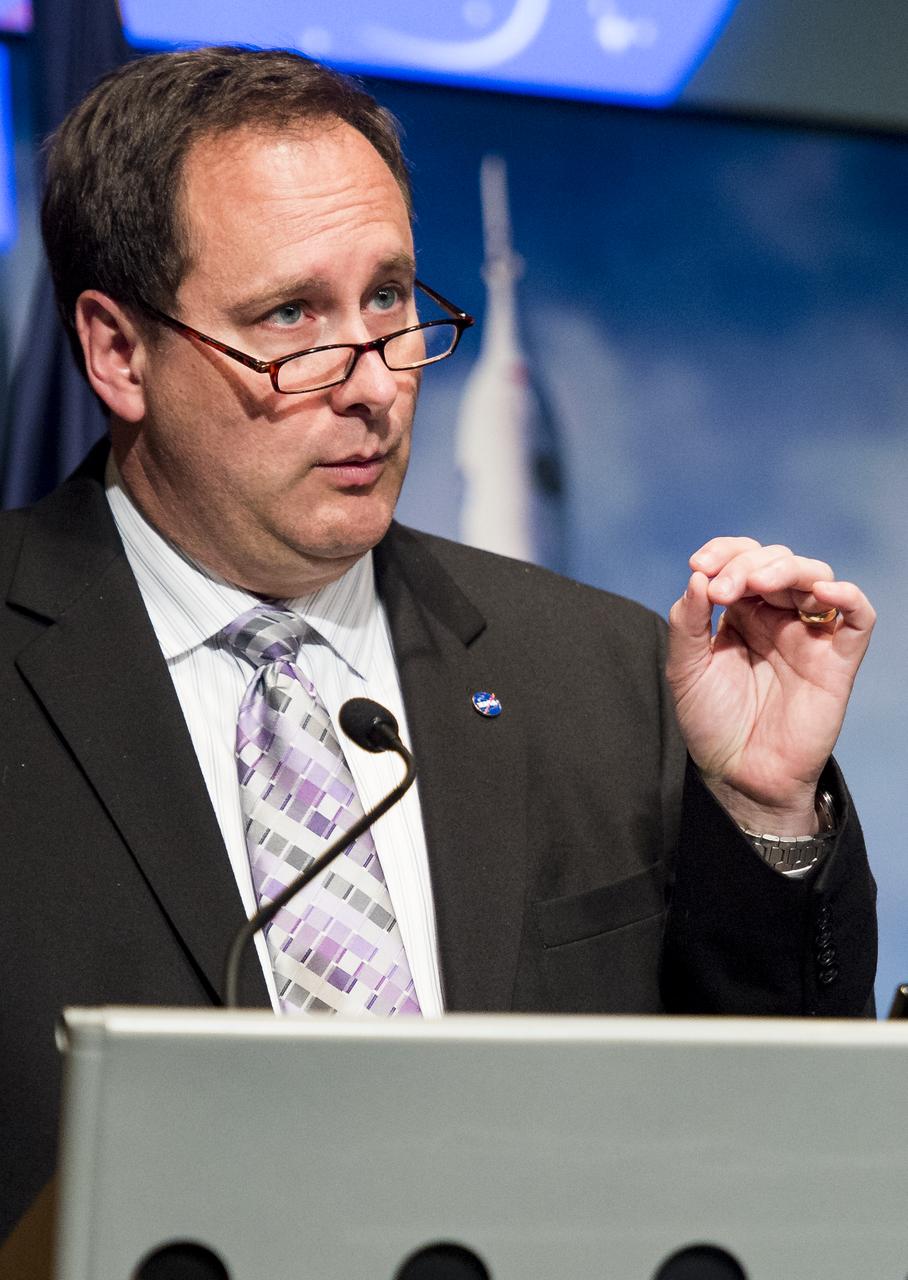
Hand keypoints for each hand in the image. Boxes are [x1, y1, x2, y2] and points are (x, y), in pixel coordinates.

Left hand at [666, 537, 874, 832]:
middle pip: (775, 561)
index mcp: (740, 612)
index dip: (724, 552)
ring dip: (786, 569)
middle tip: (721, 590)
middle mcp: (776, 617)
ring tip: (756, 584)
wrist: (740, 776)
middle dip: (746, 564)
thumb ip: (687, 623)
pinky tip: (822, 592)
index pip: (741, 559)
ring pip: (815, 576)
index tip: (700, 566)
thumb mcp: (685, 670)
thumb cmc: (713, 723)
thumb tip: (696, 576)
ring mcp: (809, 635)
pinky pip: (858, 615)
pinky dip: (847, 595)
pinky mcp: (838, 659)